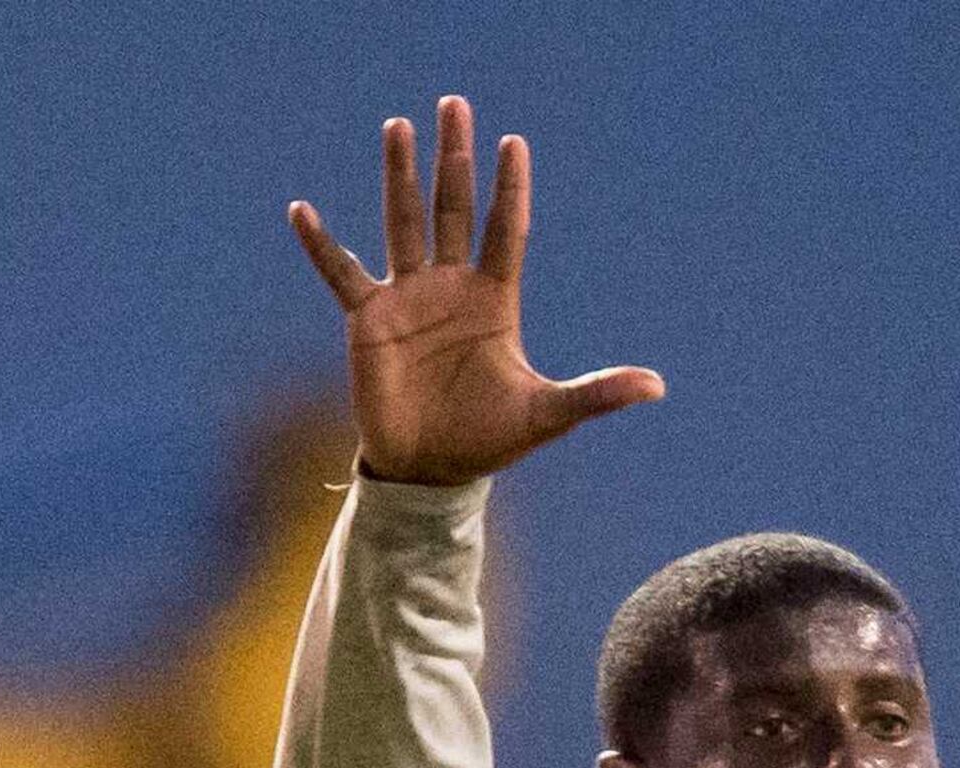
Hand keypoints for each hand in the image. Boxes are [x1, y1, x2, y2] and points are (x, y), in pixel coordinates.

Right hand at [287, 96, 664, 484]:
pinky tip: (301, 210)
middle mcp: (451, 286)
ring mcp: (408, 297)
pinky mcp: (370, 318)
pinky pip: (341, 272)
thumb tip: (658, 387)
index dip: (510, 188)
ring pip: (403, 221)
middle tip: (455, 105)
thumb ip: (597, 394)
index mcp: (494, 298)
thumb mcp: (548, 414)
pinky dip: (320, 244)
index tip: (514, 142)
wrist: (431, 470)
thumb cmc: (489, 439)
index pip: (505, 228)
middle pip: (454, 206)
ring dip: (399, 174)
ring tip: (398, 125)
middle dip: (455, 157)